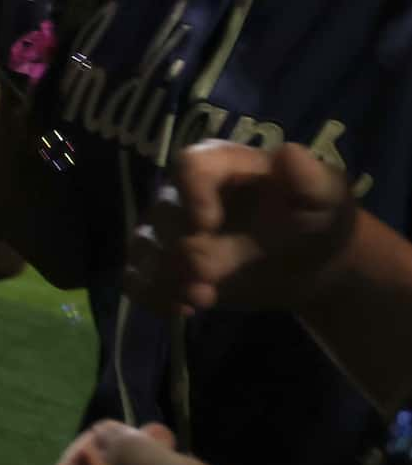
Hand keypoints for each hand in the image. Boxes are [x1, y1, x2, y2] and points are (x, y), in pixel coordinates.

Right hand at [129, 142, 357, 317]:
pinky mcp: (166, 265)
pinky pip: (138, 276)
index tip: (207, 224)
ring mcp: (172, 231)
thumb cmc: (317, 219)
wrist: (311, 262)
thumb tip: (288, 154)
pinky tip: (183, 310)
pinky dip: (150, 293)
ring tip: (200, 300)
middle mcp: (186, 193)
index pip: (190, 165)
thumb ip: (311, 178)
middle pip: (164, 212)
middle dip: (181, 248)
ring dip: (164, 275)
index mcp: (222, 165)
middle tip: (207, 278)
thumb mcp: (327, 196)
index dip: (191, 193)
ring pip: (145, 245)